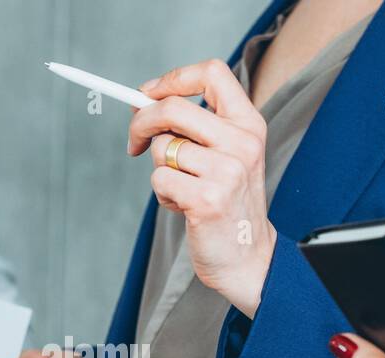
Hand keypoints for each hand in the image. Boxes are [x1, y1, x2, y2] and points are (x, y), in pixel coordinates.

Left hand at [128, 59, 275, 317]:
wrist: (247, 257)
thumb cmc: (229, 204)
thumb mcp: (228, 156)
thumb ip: (198, 127)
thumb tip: (145, 102)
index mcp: (250, 124)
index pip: (212, 73)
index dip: (173, 79)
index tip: (150, 94)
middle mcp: (242, 143)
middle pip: (173, 108)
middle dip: (141, 122)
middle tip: (134, 141)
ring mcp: (227, 171)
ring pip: (162, 148)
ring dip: (160, 169)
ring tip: (182, 188)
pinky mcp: (206, 199)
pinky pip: (159, 179)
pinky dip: (162, 194)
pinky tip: (183, 206)